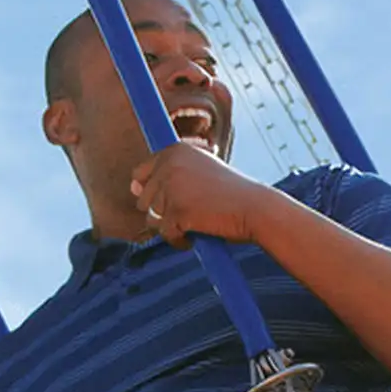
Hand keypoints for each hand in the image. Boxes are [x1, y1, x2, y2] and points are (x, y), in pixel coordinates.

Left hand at [130, 141, 286, 247]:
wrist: (258, 210)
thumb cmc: (232, 194)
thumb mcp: (200, 172)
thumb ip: (168, 174)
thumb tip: (132, 187)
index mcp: (175, 150)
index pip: (140, 174)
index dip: (157, 191)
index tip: (180, 198)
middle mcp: (170, 165)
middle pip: (143, 199)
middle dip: (165, 211)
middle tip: (196, 210)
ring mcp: (172, 188)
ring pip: (152, 219)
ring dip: (172, 226)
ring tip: (198, 221)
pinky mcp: (177, 212)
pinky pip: (165, 234)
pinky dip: (179, 240)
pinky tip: (198, 234)